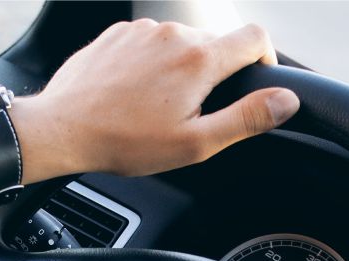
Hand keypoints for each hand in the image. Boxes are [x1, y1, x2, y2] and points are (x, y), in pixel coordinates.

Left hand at [18, 20, 299, 177]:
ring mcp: (143, 30)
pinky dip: (152, 63)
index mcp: (200, 59)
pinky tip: (135, 93)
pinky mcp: (118, 33)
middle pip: (217, 42)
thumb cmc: (125, 141)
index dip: (265, 59)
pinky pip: (150, 42)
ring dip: (181, 68)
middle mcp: (174, 34)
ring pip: (182, 43)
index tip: (254, 82)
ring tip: (158, 106)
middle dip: (216, 73)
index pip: (256, 38)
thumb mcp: (195, 142)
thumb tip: (286, 101)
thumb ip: (247, 118)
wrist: (61, 128)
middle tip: (194, 112)